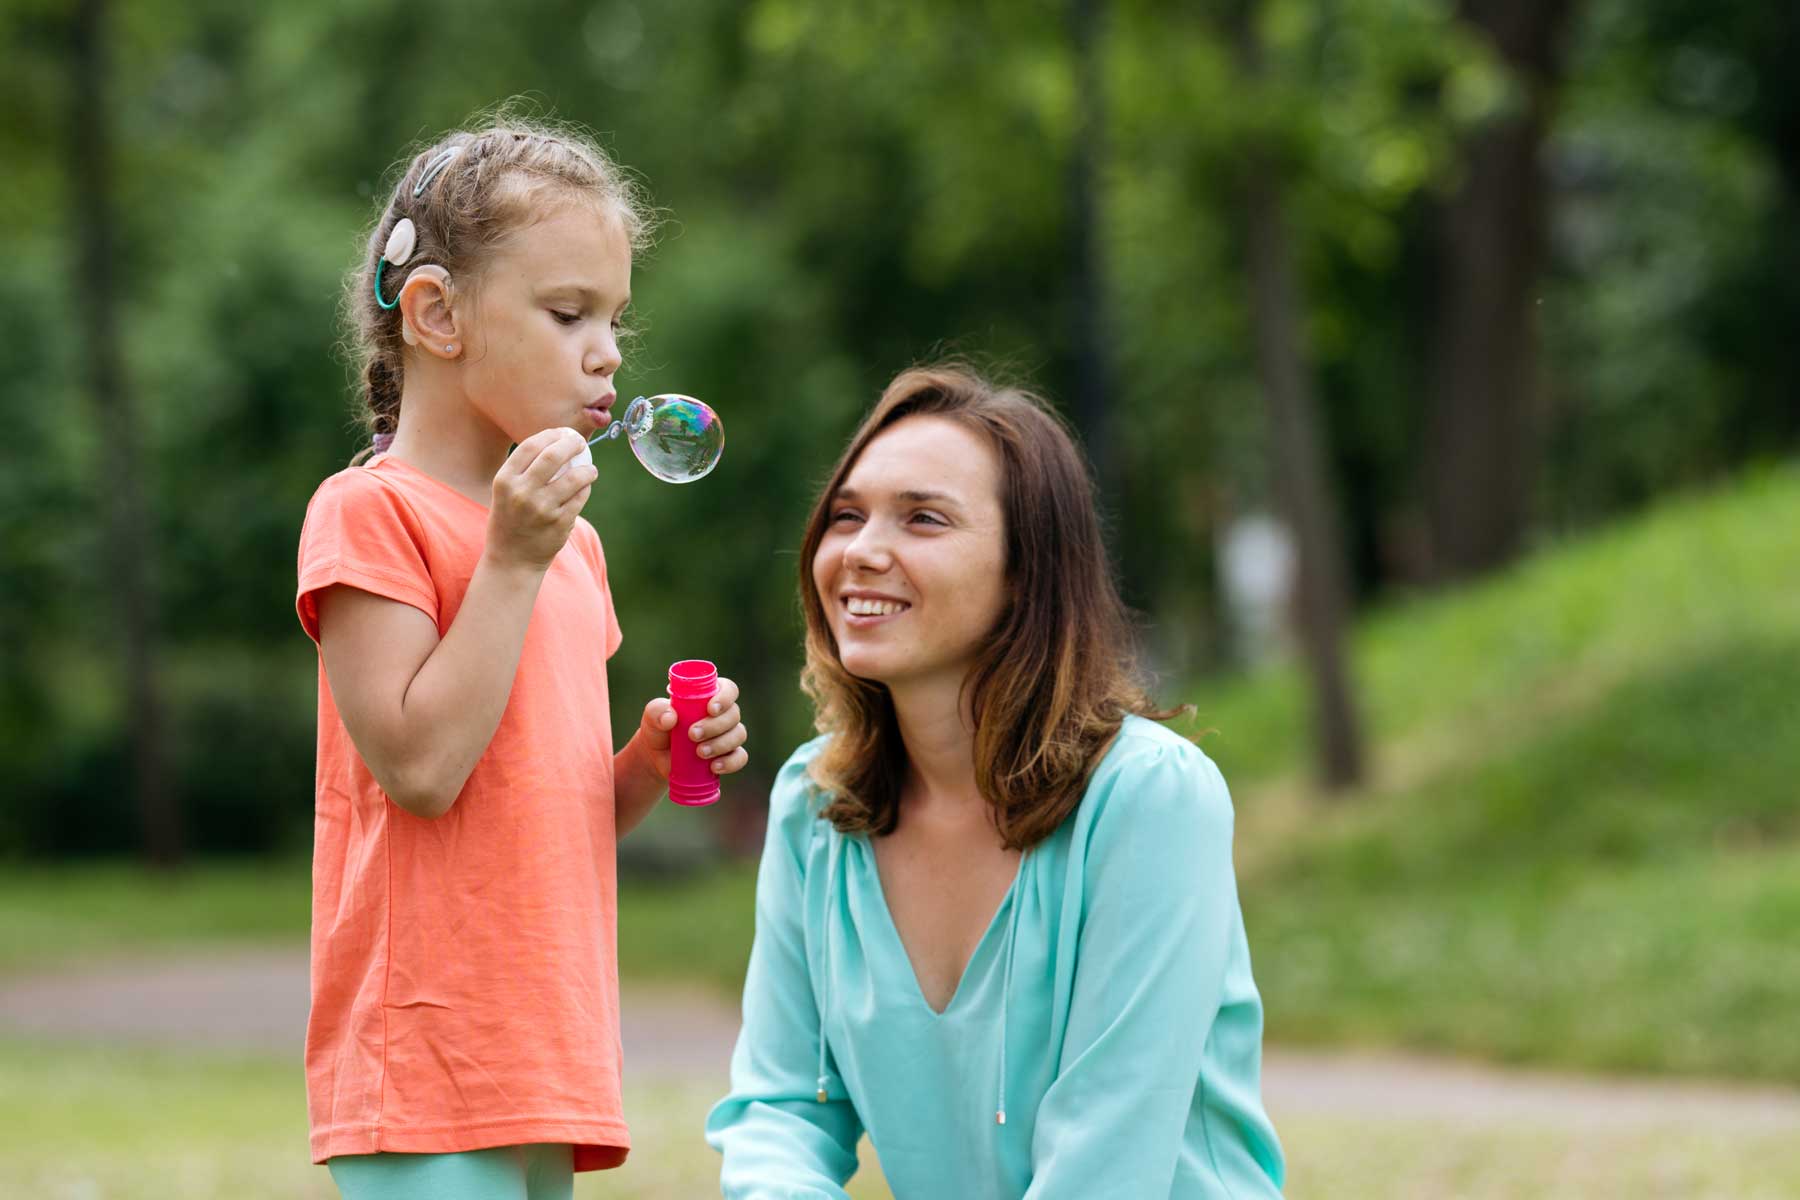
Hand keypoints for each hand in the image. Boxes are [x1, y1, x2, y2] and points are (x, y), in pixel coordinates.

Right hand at [484, 428, 596, 569]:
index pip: (531, 446)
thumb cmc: (510, 519)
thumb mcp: (506, 492)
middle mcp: (522, 492)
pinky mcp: (559, 523)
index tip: (563, 433)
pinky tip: (585, 487)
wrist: (511, 560)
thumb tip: (556, 442)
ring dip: (587, 469)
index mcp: (505, 480)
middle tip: (580, 442)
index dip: (551, 435)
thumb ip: (525, 470)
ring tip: (590, 470)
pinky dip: (585, 489)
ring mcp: (542, 508)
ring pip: (574, 477)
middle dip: (572, 443)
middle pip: (554, 455)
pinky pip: (580, 498)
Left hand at [637, 676, 748, 781]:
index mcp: (709, 696)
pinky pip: (740, 757)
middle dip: (715, 725)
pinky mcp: (728, 755)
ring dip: (721, 744)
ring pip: (738, 734)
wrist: (656, 757)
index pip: (729, 689)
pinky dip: (730, 762)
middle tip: (692, 734)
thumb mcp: (652, 717)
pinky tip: (714, 767)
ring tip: (699, 752)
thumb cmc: (658, 728)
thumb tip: (670, 718)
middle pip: (733, 714)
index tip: (710, 709)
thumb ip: (657, 712)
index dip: (725, 697)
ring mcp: (727, 735)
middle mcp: (723, 714)